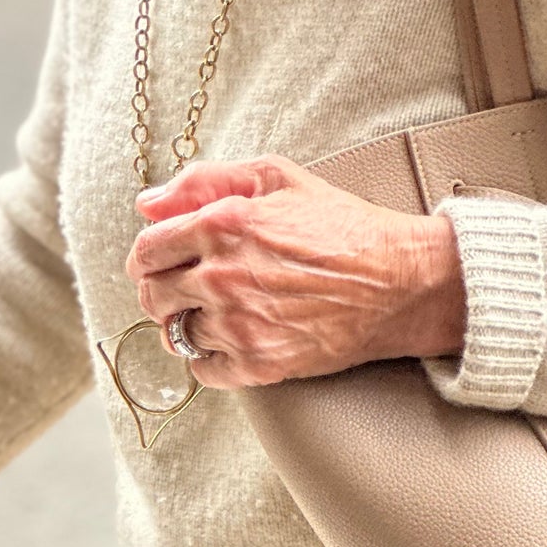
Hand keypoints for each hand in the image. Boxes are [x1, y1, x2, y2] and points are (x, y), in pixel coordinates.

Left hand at [124, 155, 466, 389]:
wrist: (401, 282)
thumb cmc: (343, 225)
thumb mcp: (276, 177)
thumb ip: (204, 181)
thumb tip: (148, 203)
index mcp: (221, 225)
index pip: (146, 250)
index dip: (146, 256)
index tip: (158, 261)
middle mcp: (222, 276)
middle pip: (151, 294)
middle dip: (158, 289)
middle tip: (180, 288)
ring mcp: (239, 323)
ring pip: (173, 333)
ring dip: (183, 323)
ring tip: (210, 312)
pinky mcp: (260, 363)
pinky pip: (202, 370)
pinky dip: (206, 358)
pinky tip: (227, 340)